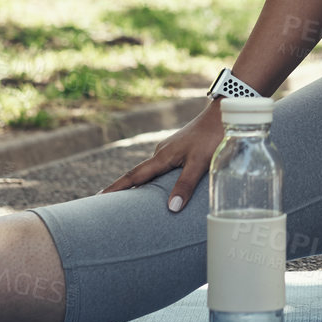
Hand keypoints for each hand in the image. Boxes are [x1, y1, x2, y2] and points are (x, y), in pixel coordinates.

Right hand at [99, 101, 223, 209]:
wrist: (223, 112)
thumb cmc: (212, 136)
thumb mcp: (200, 163)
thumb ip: (185, 185)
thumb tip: (171, 208)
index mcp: (162, 156)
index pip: (134, 176)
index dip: (117, 188)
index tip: (98, 197)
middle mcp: (161, 152)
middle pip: (138, 173)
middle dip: (122, 188)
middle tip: (104, 203)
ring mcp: (170, 149)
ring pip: (150, 169)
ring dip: (138, 183)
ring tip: (128, 199)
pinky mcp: (179, 148)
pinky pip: (160, 166)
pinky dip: (152, 177)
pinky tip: (156, 184)